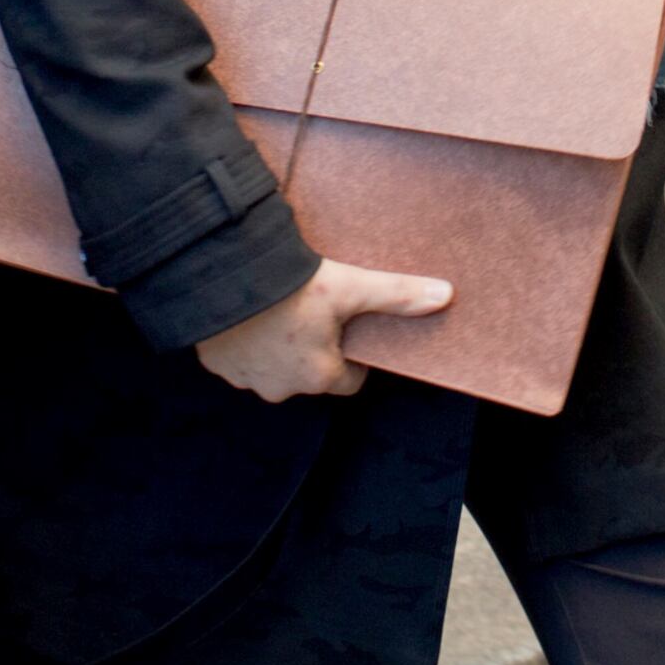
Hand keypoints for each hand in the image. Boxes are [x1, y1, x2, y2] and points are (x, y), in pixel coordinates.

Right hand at [195, 259, 454, 401]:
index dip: (352, 353)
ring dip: (277, 347)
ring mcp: (247, 379)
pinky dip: (245, 341)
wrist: (222, 275)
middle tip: (311, 310)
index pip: (350, 379)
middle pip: (311, 373)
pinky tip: (249, 312)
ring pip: (273, 368)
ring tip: (279, 308)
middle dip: (314, 348)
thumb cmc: (290, 286)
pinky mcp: (217, 365)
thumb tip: (446, 295)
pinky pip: (239, 358)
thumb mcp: (350, 287)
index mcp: (320, 376)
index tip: (346, 325)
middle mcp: (283, 388)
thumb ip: (398, 294)